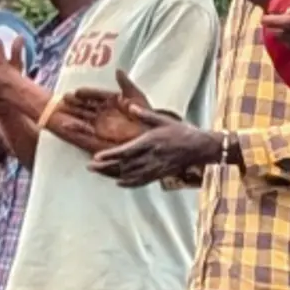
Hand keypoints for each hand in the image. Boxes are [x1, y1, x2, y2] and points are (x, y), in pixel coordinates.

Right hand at [47, 72, 156, 152]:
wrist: (149, 134)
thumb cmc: (144, 115)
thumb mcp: (136, 96)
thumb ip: (126, 84)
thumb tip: (117, 70)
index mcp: (112, 103)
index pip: (97, 96)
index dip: (88, 94)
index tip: (78, 91)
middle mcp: (103, 114)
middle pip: (86, 107)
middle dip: (75, 103)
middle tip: (64, 98)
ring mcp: (99, 127)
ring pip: (83, 118)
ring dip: (72, 114)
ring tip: (61, 109)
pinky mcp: (97, 139)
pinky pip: (83, 134)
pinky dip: (74, 130)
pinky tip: (65, 125)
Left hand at [92, 113, 225, 187]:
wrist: (199, 147)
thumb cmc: (182, 132)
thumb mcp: (163, 120)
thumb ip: (145, 115)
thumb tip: (130, 106)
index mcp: (150, 141)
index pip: (126, 151)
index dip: (110, 155)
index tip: (96, 156)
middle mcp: (150, 156)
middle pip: (123, 165)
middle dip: (105, 167)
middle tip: (90, 167)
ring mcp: (154, 167)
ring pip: (129, 175)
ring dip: (112, 175)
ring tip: (99, 173)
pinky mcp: (159, 174)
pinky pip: (140, 181)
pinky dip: (128, 183)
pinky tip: (118, 182)